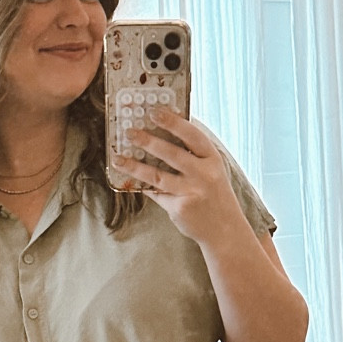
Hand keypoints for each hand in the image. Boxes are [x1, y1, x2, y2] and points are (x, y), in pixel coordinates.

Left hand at [115, 109, 245, 245]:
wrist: (224, 230)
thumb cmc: (214, 196)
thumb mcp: (211, 170)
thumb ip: (192, 156)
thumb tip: (161, 136)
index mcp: (212, 159)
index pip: (192, 135)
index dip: (173, 122)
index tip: (154, 111)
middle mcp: (204, 174)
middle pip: (172, 154)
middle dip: (148, 141)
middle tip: (129, 132)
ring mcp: (192, 192)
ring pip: (157, 176)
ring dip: (135, 166)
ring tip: (118, 158)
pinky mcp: (180, 208)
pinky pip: (156, 194)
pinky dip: (142, 186)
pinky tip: (128, 179)